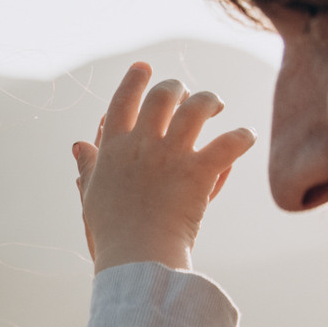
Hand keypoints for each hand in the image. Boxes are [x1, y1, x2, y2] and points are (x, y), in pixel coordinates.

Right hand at [72, 62, 254, 272]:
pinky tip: (248, 136)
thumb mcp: (93, 198)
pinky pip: (229, 144)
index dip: (134, 80)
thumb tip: (79, 144)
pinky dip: (242, 137)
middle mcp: (143, 145)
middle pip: (163, 95)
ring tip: (217, 105)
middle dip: (176, 87)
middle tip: (186, 93)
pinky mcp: (199, 173)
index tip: (144, 67)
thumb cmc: (112, 234)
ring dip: (209, 100)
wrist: (136, 259)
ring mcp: (171, 156)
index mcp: (114, 150)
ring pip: (197, 108)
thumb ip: (89, 168)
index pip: (123, 101)